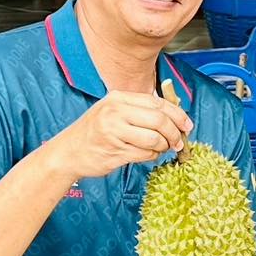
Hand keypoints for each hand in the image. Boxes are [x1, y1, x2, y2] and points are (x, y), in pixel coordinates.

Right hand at [46, 91, 191, 180]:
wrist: (68, 152)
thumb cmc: (95, 132)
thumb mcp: (114, 111)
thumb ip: (140, 110)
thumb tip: (175, 114)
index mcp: (118, 98)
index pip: (157, 103)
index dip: (178, 114)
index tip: (187, 125)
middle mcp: (115, 112)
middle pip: (159, 120)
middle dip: (174, 133)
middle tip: (178, 142)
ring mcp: (114, 131)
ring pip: (155, 139)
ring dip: (164, 147)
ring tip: (161, 149)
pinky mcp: (115, 151)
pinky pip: (145, 154)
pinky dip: (152, 156)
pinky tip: (146, 154)